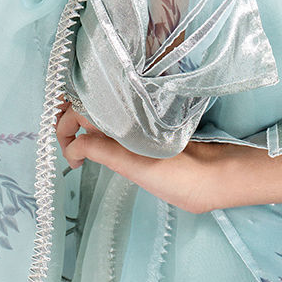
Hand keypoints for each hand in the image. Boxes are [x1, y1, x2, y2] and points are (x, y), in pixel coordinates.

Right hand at [55, 103, 223, 212]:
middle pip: (85, 105)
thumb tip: (73, 144)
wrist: (217, 177)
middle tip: (68, 150)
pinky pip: (113, 121)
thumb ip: (102, 150)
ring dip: (80, 126)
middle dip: (67, 122)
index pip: (79, 106)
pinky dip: (97, 131)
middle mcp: (129, 111)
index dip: (64, 126)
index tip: (69, 153)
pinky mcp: (145, 131)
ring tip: (77, 151)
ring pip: (98, 112)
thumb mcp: (135, 166)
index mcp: (125, 115)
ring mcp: (137, 120)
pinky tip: (96, 149)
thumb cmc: (183, 175)